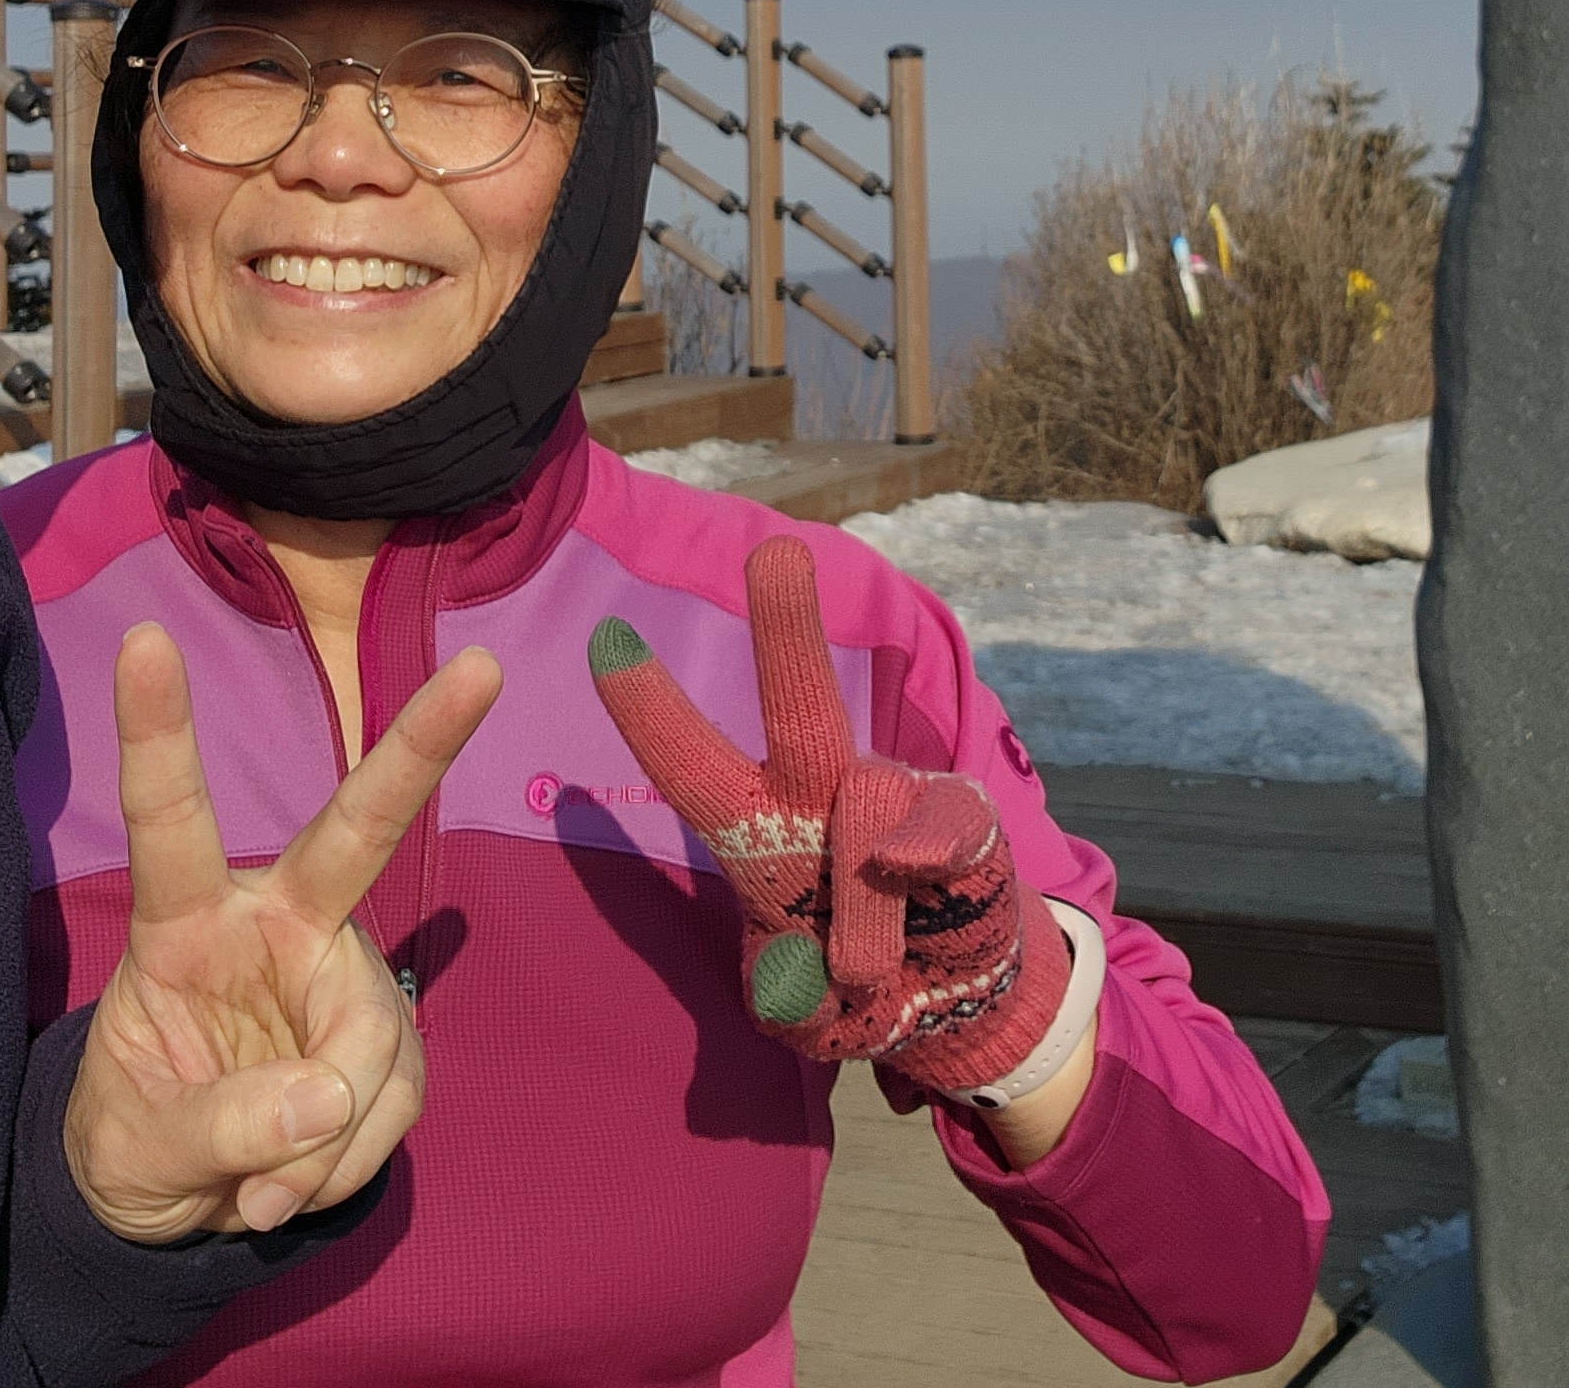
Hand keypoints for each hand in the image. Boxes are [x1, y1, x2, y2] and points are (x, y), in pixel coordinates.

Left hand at [61, 623, 501, 1241]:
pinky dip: (347, 1163)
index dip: (158, 734)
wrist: (177, 1203)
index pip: (172, 824)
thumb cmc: (132, 1139)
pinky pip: (395, 1102)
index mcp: (187, 926)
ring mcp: (342, 978)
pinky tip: (295, 1187)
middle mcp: (279, 926)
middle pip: (358, 832)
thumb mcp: (137, 1147)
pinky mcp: (385, 1042)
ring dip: (325, 1140)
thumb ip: (219, 1126)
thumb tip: (324, 1100)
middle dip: (420, 745)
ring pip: (374, 1042)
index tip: (145, 640)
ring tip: (258, 1195)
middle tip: (480, 671)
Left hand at [590, 535, 1072, 1104]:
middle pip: (800, 708)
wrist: (957, 1004)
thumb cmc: (854, 988)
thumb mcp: (800, 1014)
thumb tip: (815, 945)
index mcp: (758, 833)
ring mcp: (896, 799)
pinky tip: (926, 886)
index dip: (650, 709)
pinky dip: (930, 857)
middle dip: (786, 633)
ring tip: (864, 975)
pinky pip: (944, 823)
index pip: (694, 764)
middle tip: (776, 554)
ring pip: (871, 808)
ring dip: (862, 915)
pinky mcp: (963, 818)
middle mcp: (822, 795)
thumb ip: (790, 996)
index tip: (605, 639)